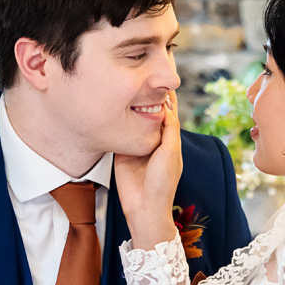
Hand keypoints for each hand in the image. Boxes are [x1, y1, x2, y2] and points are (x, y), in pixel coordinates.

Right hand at [115, 90, 182, 249]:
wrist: (143, 208)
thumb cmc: (162, 183)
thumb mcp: (170, 152)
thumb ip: (169, 129)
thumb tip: (166, 106)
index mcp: (170, 142)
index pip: (169, 115)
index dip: (167, 98)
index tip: (162, 79)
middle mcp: (154, 142)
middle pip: (150, 115)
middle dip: (147, 99)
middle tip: (141, 76)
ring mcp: (136, 147)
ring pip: (134, 122)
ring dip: (132, 108)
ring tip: (127, 87)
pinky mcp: (122, 153)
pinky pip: (121, 134)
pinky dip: (119, 122)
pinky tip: (114, 108)